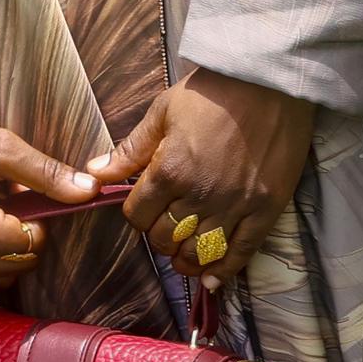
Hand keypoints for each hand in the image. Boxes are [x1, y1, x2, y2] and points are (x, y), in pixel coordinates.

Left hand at [90, 69, 313, 283]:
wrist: (266, 83)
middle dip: (158, 235)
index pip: (138, 215)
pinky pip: (242, 254)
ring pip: (200, 253)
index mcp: (170, 169)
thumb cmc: (211, 92)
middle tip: (163, 226)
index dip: (135, 214)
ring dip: (185, 258)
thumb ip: (131, 148)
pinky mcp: (265, 212)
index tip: (141, 207)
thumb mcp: (163, 111)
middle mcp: (200, 195)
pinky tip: (211, 279)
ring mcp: (235, 207)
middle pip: (166, 238)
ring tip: (181, 255)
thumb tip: (95, 172)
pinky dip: (224, 271)